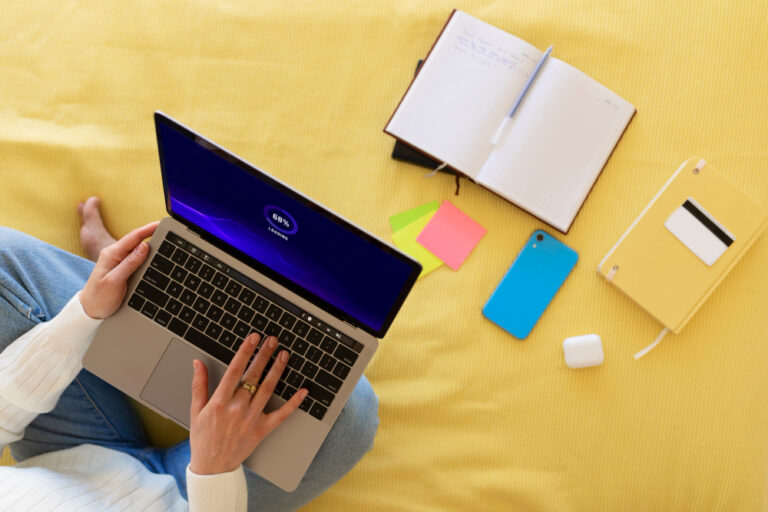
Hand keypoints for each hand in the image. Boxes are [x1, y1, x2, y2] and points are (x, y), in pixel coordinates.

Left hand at [79, 221, 158, 318]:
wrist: (90, 311)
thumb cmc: (99, 298)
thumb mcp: (114, 281)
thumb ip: (129, 263)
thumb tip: (145, 246)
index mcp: (111, 254)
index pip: (134, 237)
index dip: (149, 229)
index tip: (162, 223)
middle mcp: (114, 255)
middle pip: (137, 240)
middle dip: (153, 234)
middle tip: (169, 231)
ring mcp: (118, 261)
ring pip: (138, 250)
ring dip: (151, 245)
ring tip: (166, 242)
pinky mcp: (122, 268)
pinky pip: (137, 259)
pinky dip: (147, 256)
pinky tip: (155, 256)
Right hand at [189, 334, 306, 474]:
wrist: (212, 468)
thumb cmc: (203, 439)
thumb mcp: (196, 411)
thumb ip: (199, 385)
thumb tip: (198, 363)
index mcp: (219, 403)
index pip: (234, 371)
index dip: (245, 352)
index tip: (253, 339)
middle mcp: (237, 409)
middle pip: (253, 376)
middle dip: (263, 355)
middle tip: (272, 340)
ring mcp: (251, 420)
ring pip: (267, 390)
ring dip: (277, 370)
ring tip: (284, 355)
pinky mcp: (262, 430)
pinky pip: (281, 415)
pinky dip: (293, 403)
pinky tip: (303, 391)